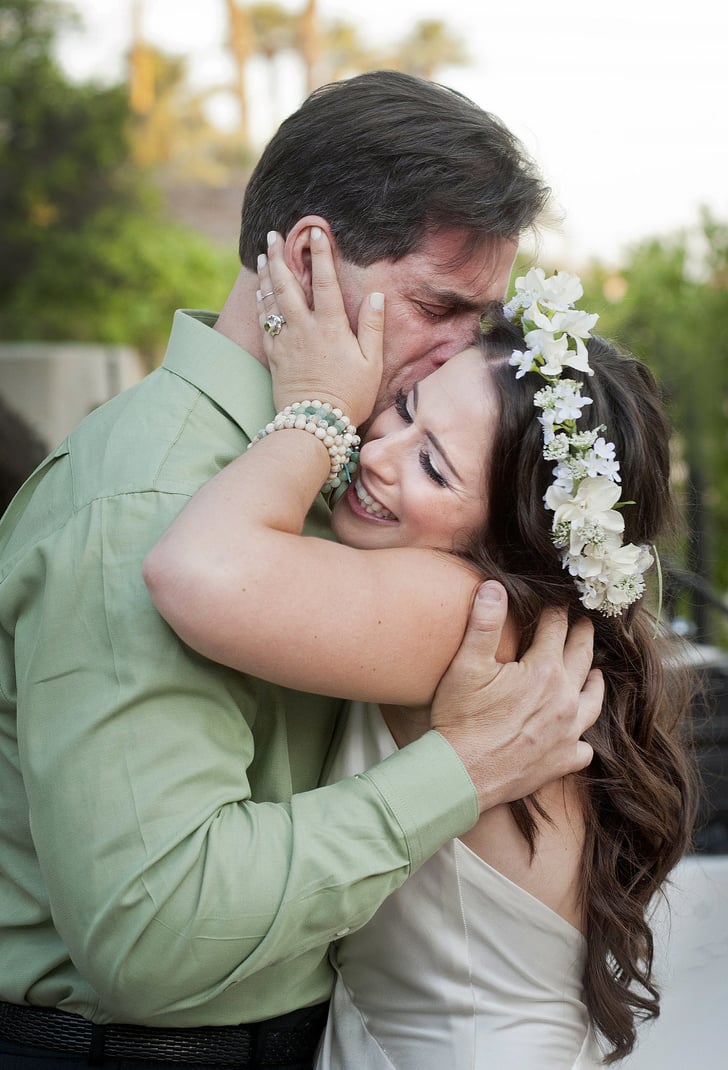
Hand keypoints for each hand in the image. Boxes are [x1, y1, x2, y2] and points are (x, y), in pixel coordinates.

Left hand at [258, 229, 383, 426]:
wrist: (314, 425)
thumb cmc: (349, 397)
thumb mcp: (371, 364)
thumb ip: (372, 327)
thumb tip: (376, 296)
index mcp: (330, 327)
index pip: (325, 281)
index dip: (321, 253)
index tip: (316, 230)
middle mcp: (303, 329)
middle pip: (287, 284)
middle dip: (280, 256)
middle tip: (273, 235)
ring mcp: (285, 341)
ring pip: (271, 300)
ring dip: (266, 275)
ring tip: (261, 255)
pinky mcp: (274, 356)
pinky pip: (264, 322)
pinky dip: (261, 304)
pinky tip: (260, 294)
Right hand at [430, 581, 601, 811]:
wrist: (462, 775)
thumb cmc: (461, 719)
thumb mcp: (466, 665)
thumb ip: (483, 622)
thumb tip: (494, 586)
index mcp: (544, 671)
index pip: (556, 629)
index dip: (555, 612)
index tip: (556, 603)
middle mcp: (565, 699)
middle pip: (582, 658)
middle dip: (582, 637)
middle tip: (585, 624)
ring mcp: (568, 732)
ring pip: (593, 701)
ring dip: (594, 683)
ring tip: (595, 673)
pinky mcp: (562, 761)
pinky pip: (584, 747)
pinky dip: (582, 738)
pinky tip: (577, 734)